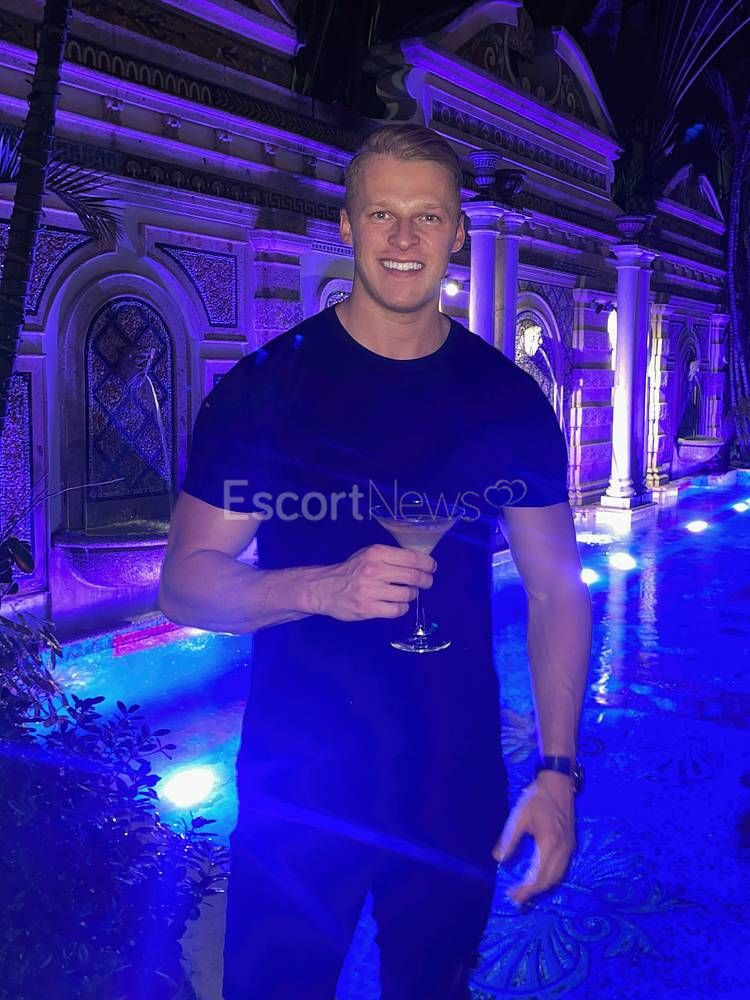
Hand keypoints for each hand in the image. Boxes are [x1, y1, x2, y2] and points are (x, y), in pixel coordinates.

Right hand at [310, 544, 434, 621]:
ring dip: (412, 595)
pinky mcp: (368, 608)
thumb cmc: (351, 570)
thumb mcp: (368, 554)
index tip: (432, 567)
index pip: (412, 557)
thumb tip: (420, 561)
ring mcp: (370, 591)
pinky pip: (397, 610)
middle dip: (426, 581)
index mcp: (376, 553)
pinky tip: (398, 604)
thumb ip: (391, 556)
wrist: (324, 588)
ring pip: (407, 595)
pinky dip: (402, 608)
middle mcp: (374, 570)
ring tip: (407, 593)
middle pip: (413, 577)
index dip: (427, 564)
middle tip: (427, 582)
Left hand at [493, 771, 575, 907]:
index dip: (526, 889)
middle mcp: (563, 850)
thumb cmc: (537, 798)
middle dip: (533, 892)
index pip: (538, 876)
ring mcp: (570, 848)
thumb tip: (498, 859)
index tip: (513, 896)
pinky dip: (550, 878)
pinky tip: (540, 879)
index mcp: (549, 843)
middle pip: (549, 880)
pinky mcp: (571, 845)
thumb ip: (509, 839)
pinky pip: (562, 869)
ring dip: (542, 887)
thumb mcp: (519, 817)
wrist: (558, 783)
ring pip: (557, 876)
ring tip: (526, 892)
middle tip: (517, 898)